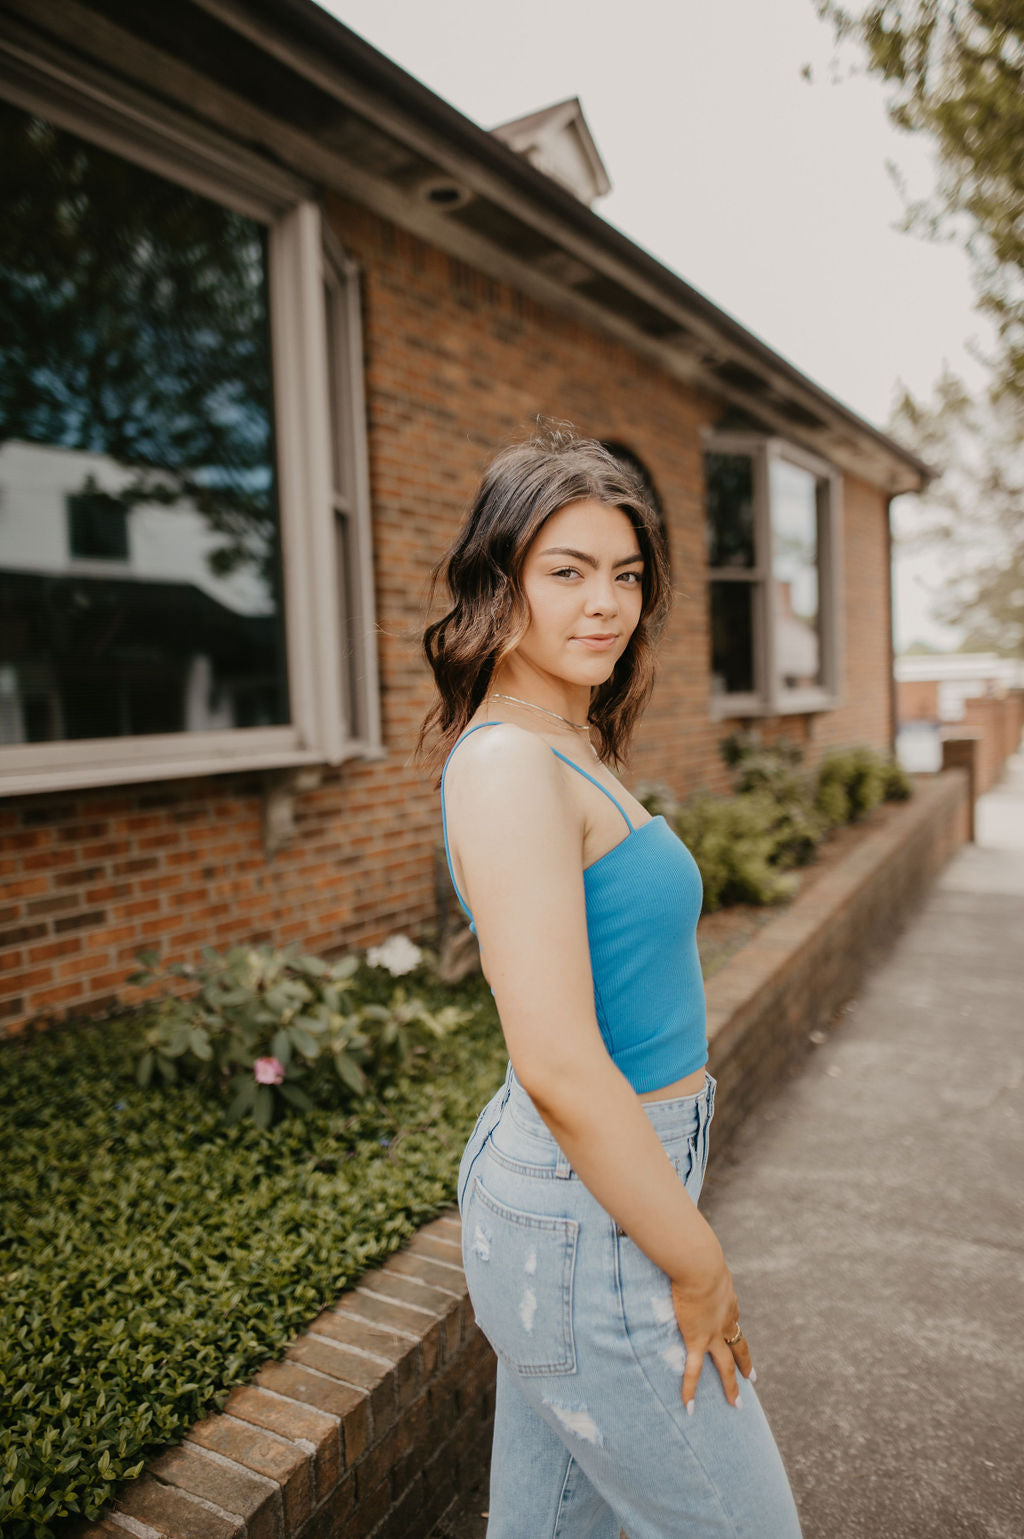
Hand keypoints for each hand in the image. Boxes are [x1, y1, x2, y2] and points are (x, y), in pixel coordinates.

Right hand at [670, 1256, 753, 1412]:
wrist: (700, 1266)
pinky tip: (690, 1407)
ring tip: (735, 1404)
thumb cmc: (698, 1257)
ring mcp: (713, 1333)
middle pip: (739, 1347)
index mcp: (728, 1302)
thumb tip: (686, 1243)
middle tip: (752, 1380)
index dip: (735, 1332)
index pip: (733, 1321)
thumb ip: (697, 1260)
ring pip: (725, 1366)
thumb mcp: (703, 1260)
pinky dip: (691, 1390)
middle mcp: (726, 1321)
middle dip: (745, 1364)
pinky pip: (694, 1370)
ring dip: (730, 1385)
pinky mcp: (697, 1340)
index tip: (736, 1337)